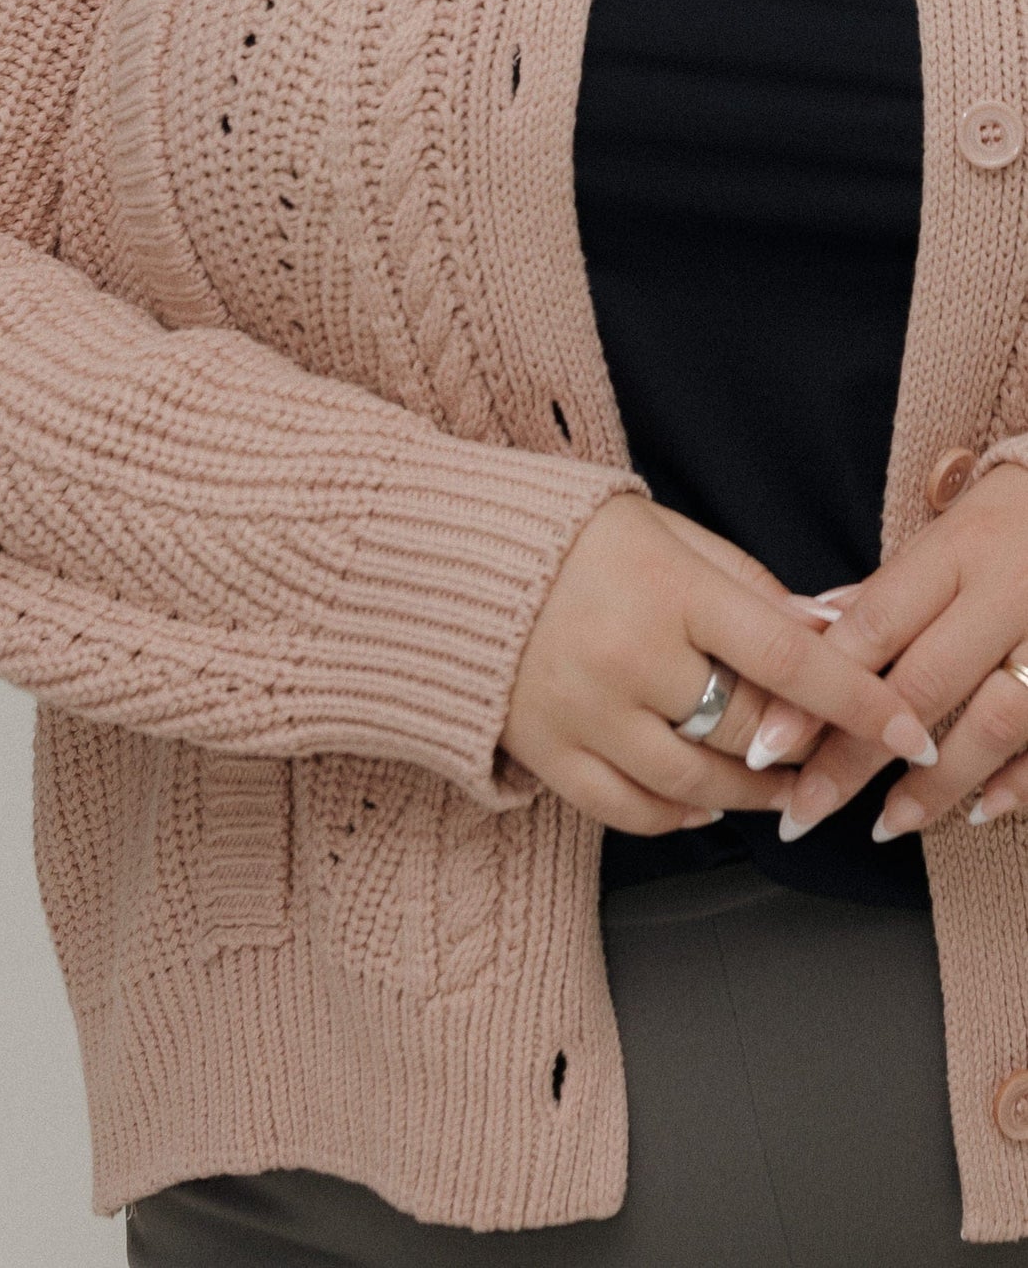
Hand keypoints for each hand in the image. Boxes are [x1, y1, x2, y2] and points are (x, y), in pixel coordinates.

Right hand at [498, 490, 937, 834]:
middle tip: (830, 749)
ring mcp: (583, 711)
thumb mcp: (665, 532)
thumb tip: (831, 632)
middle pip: (746, 730)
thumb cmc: (567, 537)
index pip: (787, 658)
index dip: (857, 699)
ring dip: (752, 793)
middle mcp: (627, 655)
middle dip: (800, 746)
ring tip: (779, 784)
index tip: (907, 728)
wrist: (442, 557)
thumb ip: (748, 585)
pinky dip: (680, 816)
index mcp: (667, 588)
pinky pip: (632, 811)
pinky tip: (703, 802)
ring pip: (697, 786)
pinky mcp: (546, 751)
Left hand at [764, 461, 1027, 842]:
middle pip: (921, 686)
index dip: (817, 689)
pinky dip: (1018, 783)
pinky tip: (978, 812)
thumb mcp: (942, 537)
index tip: (767, 744)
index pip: (874, 627)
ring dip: (935, 786)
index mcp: (956, 553)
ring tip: (885, 825)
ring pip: (993, 724)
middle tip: (803, 811)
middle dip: (857, 758)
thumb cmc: (1005, 524)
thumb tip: (803, 634)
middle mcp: (1007, 595)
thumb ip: (881, 595)